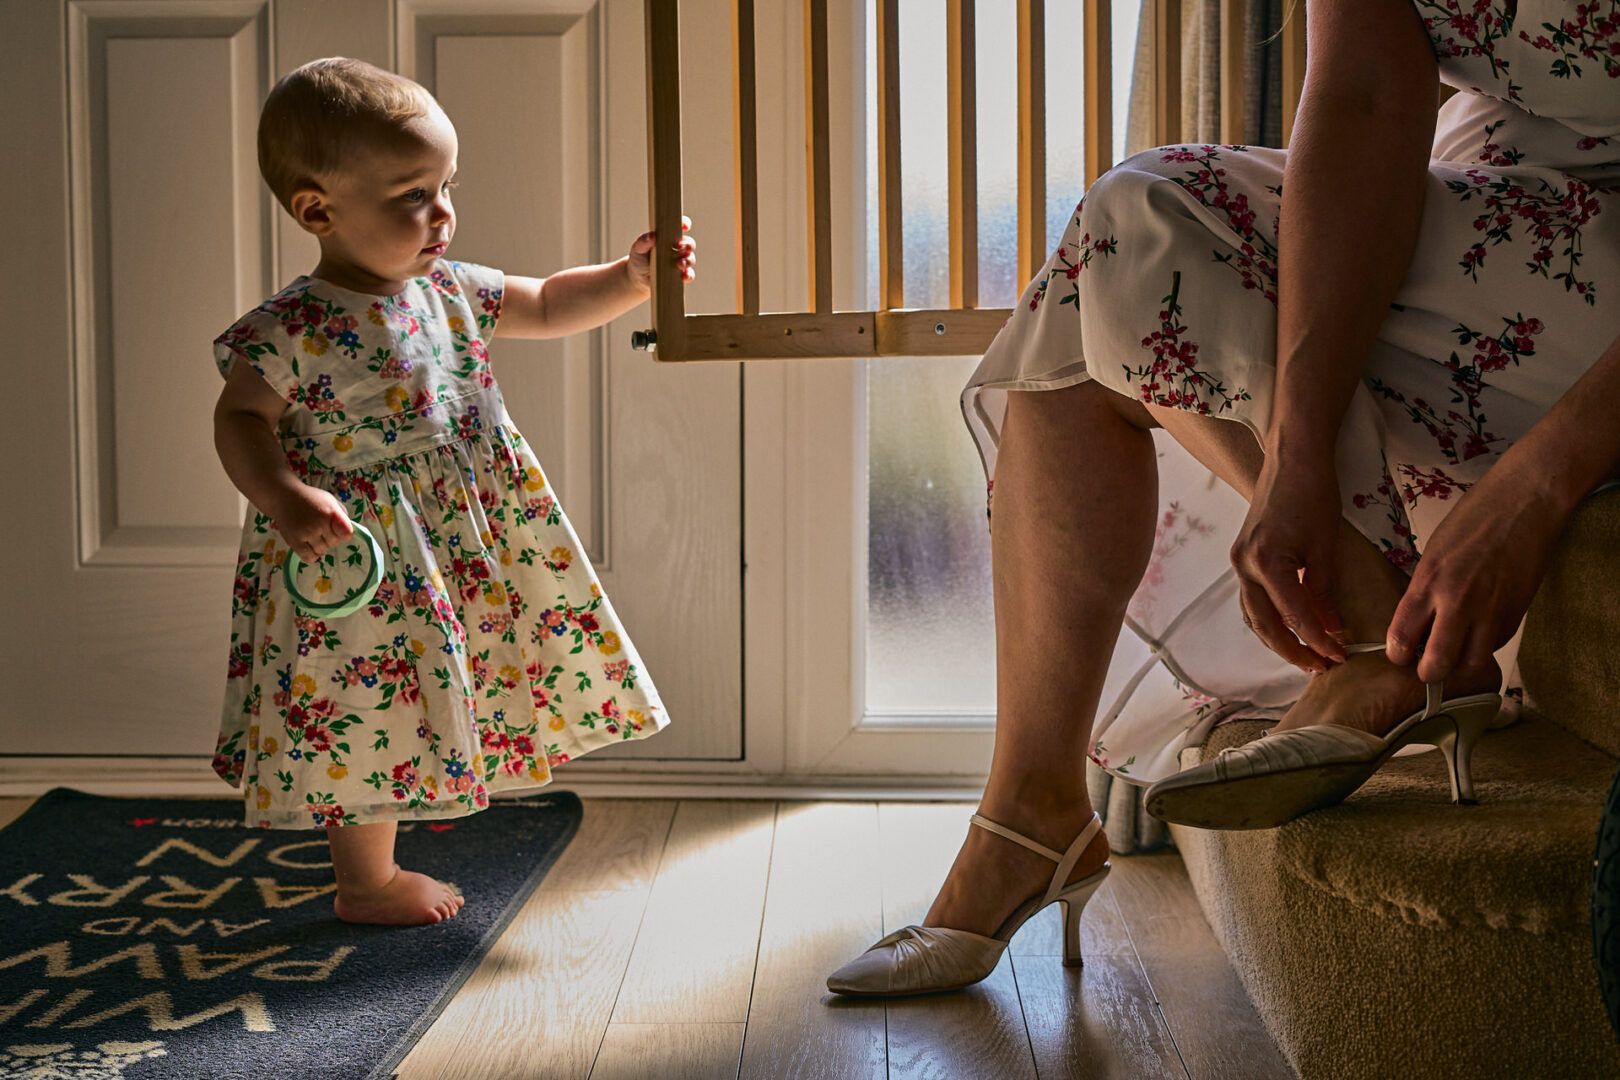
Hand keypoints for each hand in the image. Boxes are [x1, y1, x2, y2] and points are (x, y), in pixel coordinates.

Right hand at [271, 484, 353, 562]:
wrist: (284, 497)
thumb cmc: (311, 500)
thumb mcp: (331, 501)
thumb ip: (342, 517)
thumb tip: (347, 535)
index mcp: (331, 512)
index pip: (347, 534)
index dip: (344, 534)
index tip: (340, 531)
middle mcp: (319, 523)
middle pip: (334, 543)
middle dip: (330, 538)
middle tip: (321, 529)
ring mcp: (306, 532)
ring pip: (321, 551)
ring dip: (319, 546)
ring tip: (312, 534)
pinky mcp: (294, 541)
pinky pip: (308, 558)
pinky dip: (311, 555)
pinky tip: (309, 546)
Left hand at [627, 216, 694, 291]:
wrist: (638, 278)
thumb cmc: (639, 259)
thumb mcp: (638, 248)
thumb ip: (643, 241)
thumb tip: (652, 235)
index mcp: (668, 237)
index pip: (679, 226)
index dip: (685, 224)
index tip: (685, 226)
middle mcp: (677, 248)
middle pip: (688, 243)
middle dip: (687, 244)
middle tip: (680, 247)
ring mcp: (680, 261)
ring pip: (690, 258)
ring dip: (688, 260)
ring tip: (680, 264)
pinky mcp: (680, 275)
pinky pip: (689, 274)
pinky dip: (688, 275)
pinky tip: (684, 276)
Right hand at [1230, 450, 1347, 671]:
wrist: (1291, 458)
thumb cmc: (1313, 493)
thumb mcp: (1326, 546)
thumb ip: (1323, 591)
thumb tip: (1331, 628)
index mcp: (1266, 562)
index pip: (1295, 616)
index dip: (1318, 641)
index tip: (1339, 657)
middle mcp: (1244, 566)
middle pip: (1265, 625)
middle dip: (1293, 651)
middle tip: (1320, 667)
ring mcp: (1239, 562)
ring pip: (1253, 616)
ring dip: (1277, 640)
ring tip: (1306, 657)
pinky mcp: (1242, 556)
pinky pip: (1251, 599)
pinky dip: (1268, 619)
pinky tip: (1287, 629)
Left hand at [1386, 460, 1567, 683]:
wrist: (1524, 504)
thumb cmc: (1474, 518)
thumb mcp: (1434, 552)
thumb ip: (1424, 590)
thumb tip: (1418, 623)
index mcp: (1428, 583)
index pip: (1401, 638)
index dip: (1398, 654)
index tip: (1400, 655)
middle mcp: (1456, 602)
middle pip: (1437, 663)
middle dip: (1428, 673)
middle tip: (1426, 668)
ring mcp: (1490, 610)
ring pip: (1471, 662)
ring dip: (1461, 663)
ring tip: (1456, 650)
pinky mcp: (1516, 612)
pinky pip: (1496, 643)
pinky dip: (1486, 645)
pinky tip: (1480, 631)